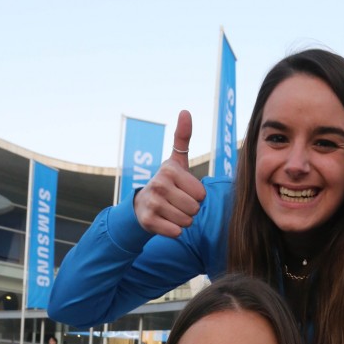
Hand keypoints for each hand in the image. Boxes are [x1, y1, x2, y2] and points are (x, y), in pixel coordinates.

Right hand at [133, 111, 206, 236]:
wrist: (141, 205)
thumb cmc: (167, 183)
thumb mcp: (176, 161)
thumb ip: (182, 138)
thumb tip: (185, 111)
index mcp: (169, 170)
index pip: (201, 194)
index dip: (197, 196)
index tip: (184, 191)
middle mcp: (158, 184)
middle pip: (195, 208)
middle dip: (191, 210)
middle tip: (178, 203)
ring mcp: (152, 203)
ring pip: (186, 221)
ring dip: (183, 220)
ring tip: (172, 211)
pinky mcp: (147, 221)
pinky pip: (175, 232)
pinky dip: (174, 230)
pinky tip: (165, 222)